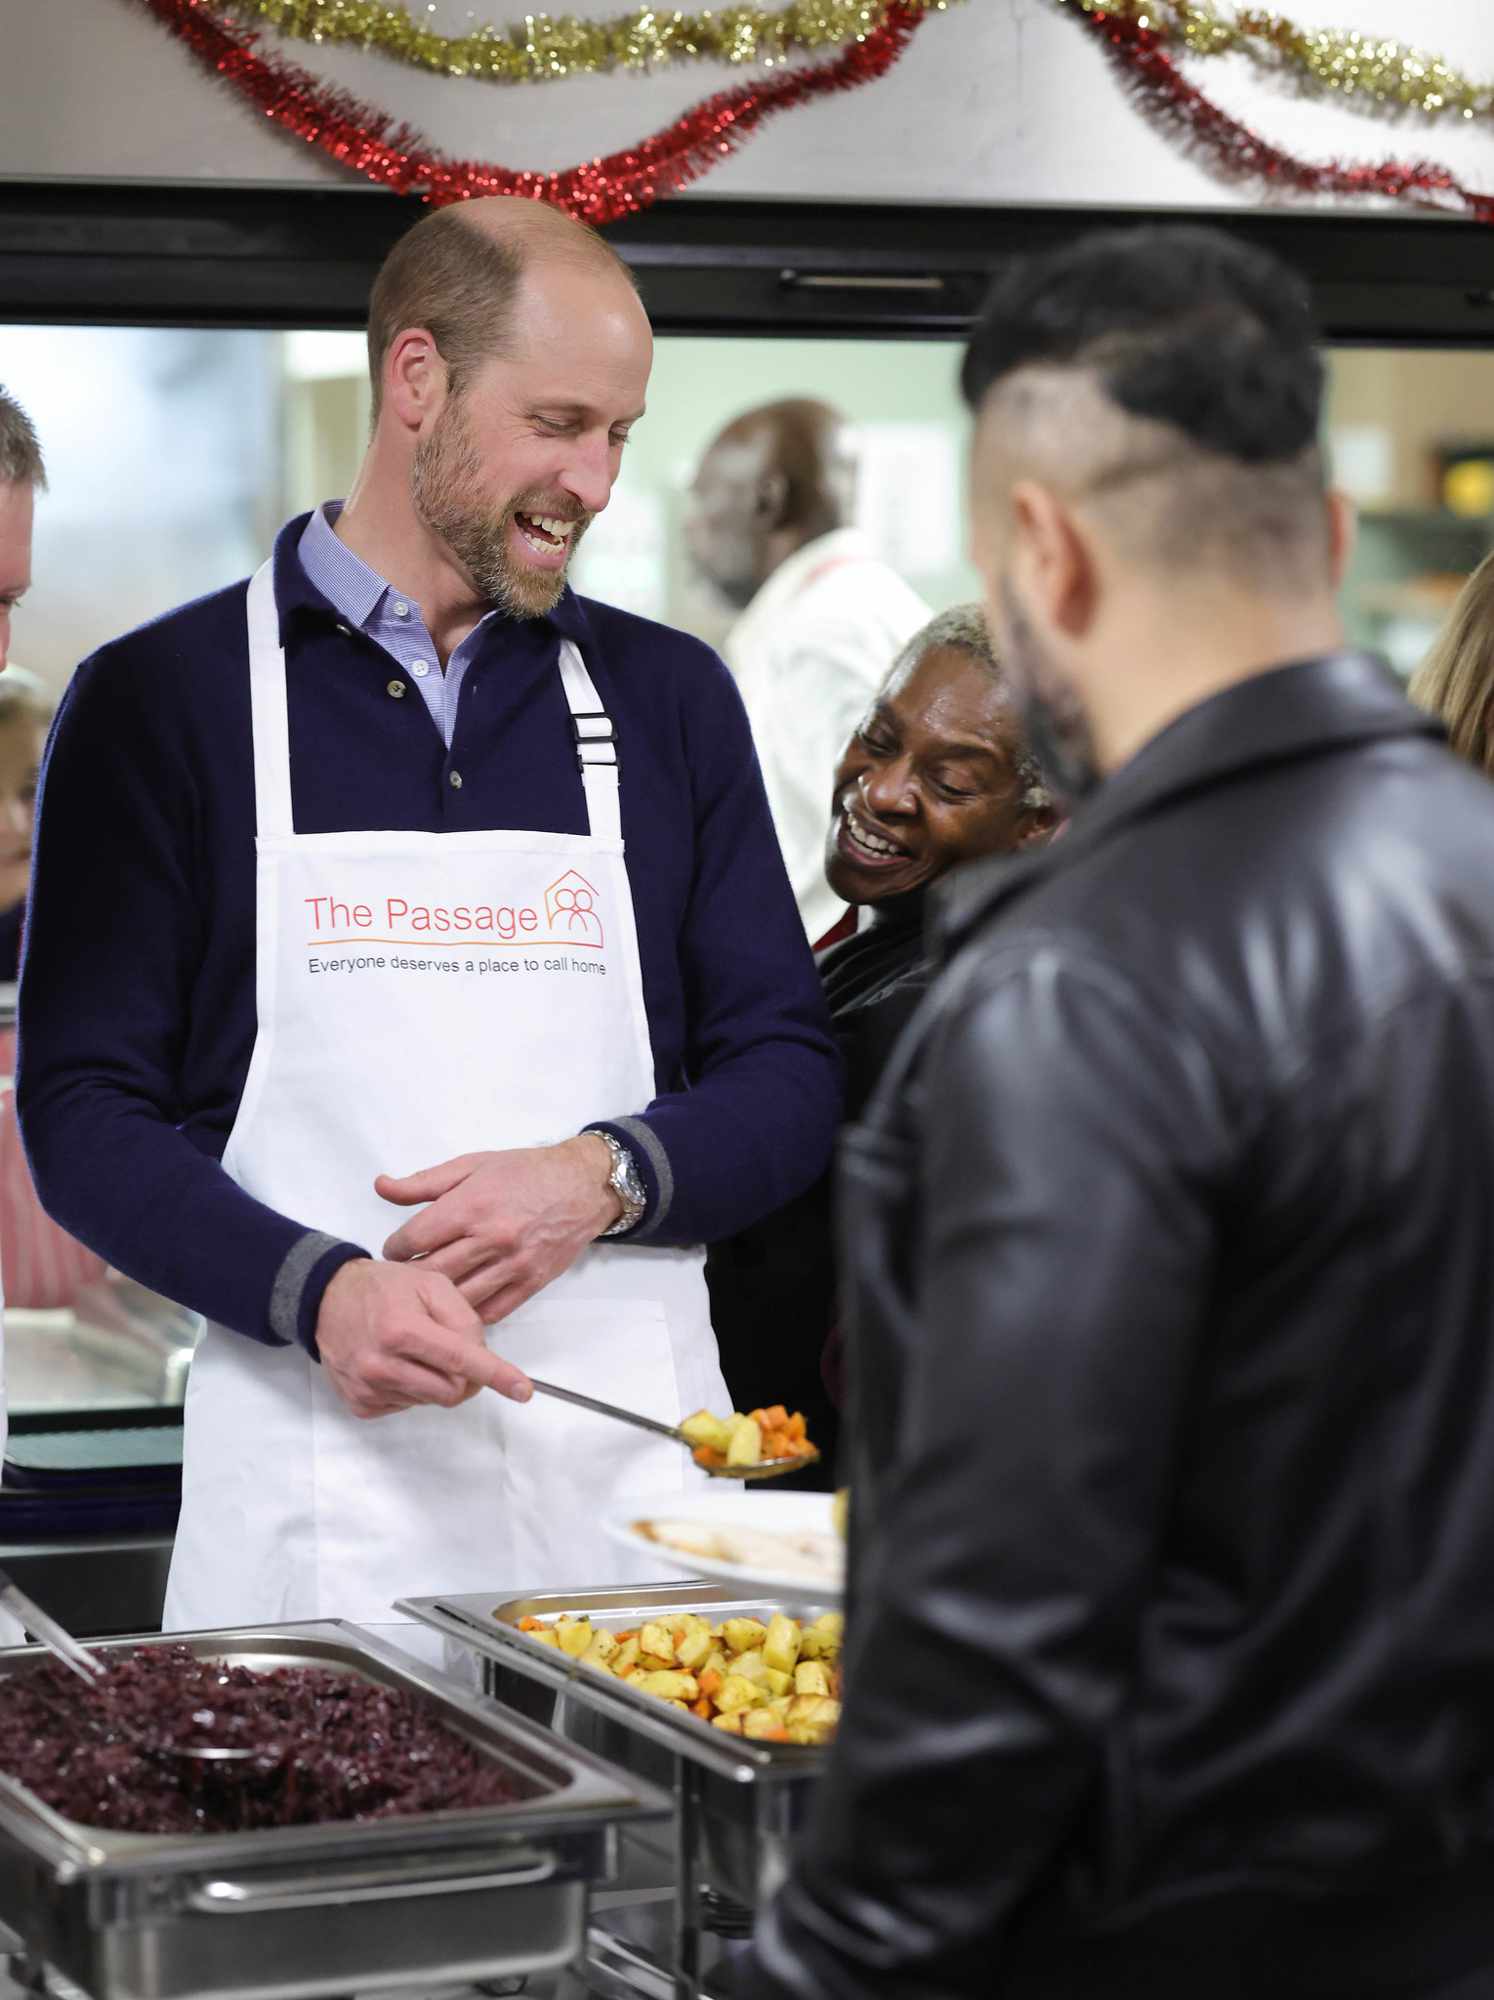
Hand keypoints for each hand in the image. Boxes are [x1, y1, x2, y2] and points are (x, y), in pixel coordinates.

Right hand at [314, 1259, 534, 1419]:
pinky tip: (399, 1364)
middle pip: (451, 1391)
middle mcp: (382, 1365)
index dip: (496, 1375)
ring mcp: (368, 1388)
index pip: (460, 1360)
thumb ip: (463, 1317)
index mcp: (402, 1330)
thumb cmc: (384, 1288)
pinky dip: (414, 1388)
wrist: (327, 1300)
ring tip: (418, 1351)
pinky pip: (407, 1406)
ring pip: (431, 1400)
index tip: (522, 1390)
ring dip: (437, 1380)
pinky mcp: (360, 1404)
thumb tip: (479, 1355)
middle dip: (466, 1376)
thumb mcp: (431, 1284)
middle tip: (458, 1354)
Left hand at [376, 1135, 621, 1324]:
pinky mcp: (531, 1283)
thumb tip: (381, 1187)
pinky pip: (491, 1311)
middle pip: (431, 1273)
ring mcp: (512, 1264)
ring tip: (426, 1293)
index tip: (395, 1250)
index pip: (413, 1240)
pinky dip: (469, 1313)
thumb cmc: (526, 1172)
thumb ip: (423, 1182)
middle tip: (403, 1276)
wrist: (583, 1185)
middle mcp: (490, 1238)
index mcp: (470, 1205)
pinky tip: (458, 1305)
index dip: (394, 1249)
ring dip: (436, 1299)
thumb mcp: (472, 1165)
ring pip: (458, 1297)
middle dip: (409, 1277)